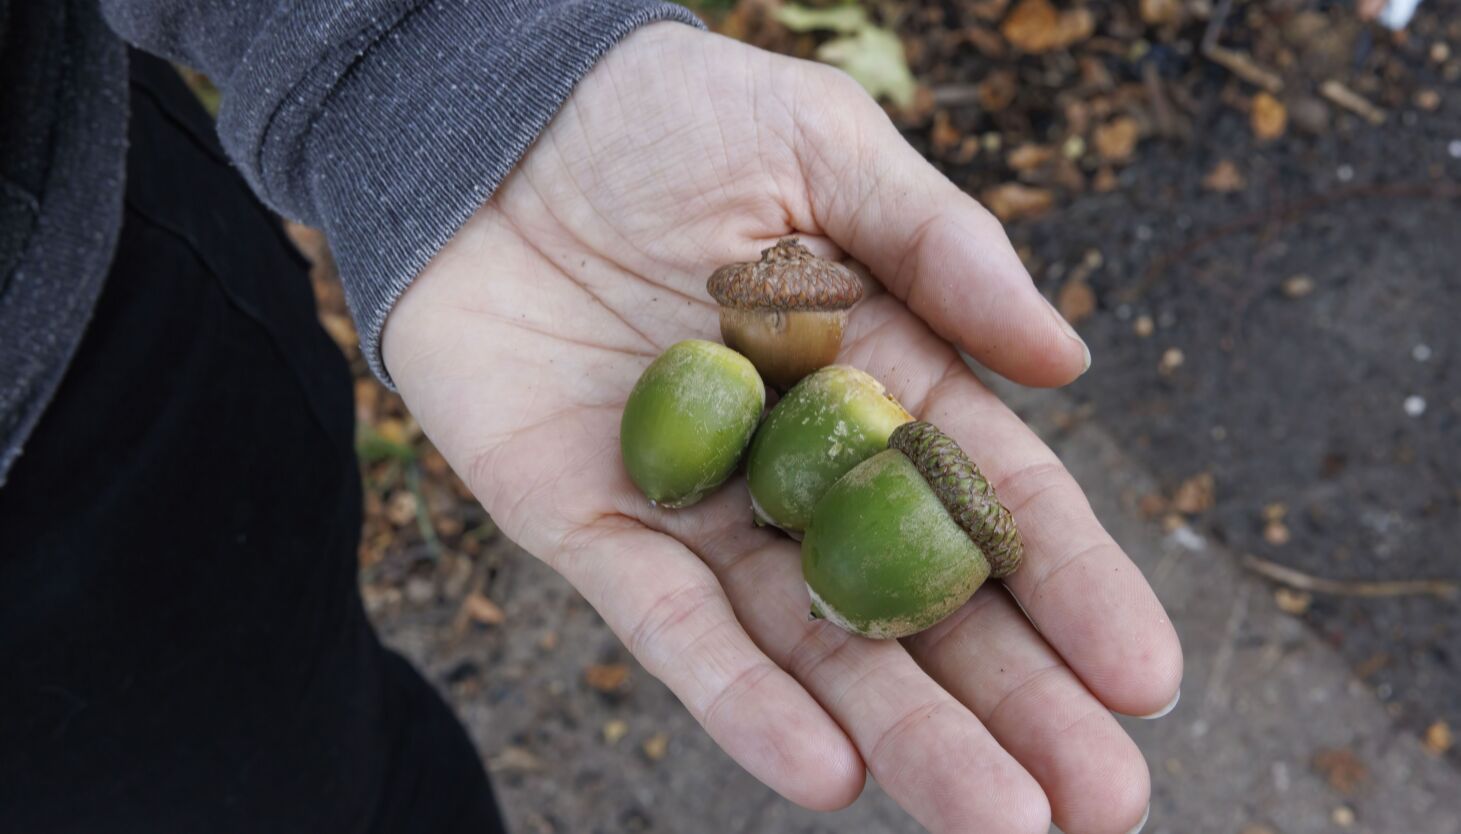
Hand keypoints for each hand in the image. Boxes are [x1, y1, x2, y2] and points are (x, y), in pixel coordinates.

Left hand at [383, 23, 1180, 833]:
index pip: (991, 499)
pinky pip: (669, 627)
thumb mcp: (824, 147)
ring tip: (1002, 822)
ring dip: (902, 736)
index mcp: (877, 377)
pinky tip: (823, 773)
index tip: (1146, 676)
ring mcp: (700, 507)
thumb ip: (943, 250)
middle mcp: (799, 465)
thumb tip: (1068, 365)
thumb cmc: (667, 113)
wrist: (489, 121)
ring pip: (810, 644)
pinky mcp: (589, 525)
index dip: (1071, 586)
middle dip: (1012, 702)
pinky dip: (739, 699)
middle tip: (1101, 804)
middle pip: (919, 602)